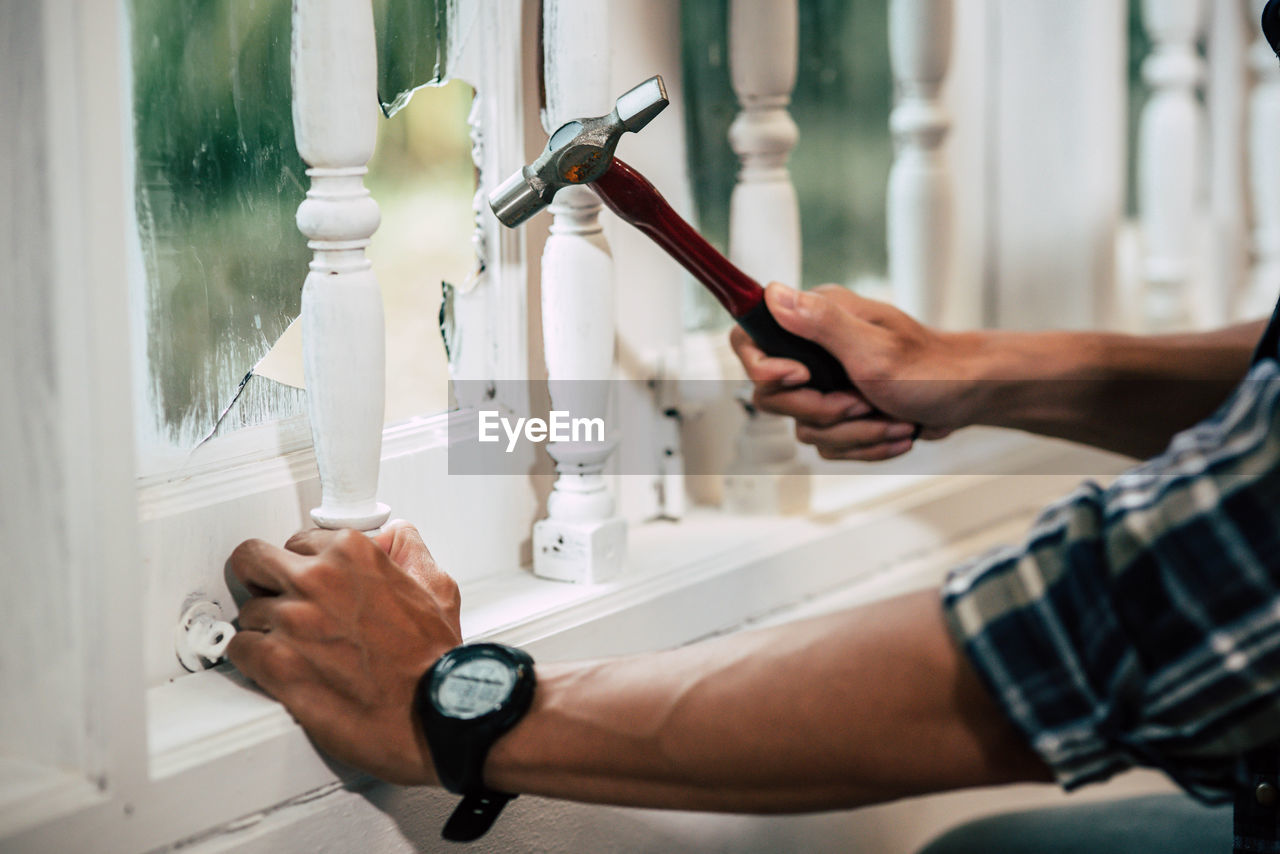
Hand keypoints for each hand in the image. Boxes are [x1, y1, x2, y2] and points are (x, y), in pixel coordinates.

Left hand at [226, 521, 460, 784]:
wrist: (430, 711)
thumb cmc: (432, 660)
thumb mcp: (437, 589)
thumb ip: (410, 552)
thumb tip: (396, 537)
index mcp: (352, 554)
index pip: (297, 541)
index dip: (303, 566)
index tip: (306, 582)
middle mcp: (317, 579)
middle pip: (252, 560)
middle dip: (261, 580)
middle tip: (273, 599)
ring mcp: (292, 620)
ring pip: (248, 612)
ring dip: (264, 628)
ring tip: (293, 648)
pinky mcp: (276, 662)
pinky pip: (238, 649)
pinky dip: (252, 660)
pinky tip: (277, 668)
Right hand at [731, 283, 982, 460]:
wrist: (969, 398)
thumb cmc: (933, 368)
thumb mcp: (873, 348)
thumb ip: (820, 323)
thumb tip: (773, 293)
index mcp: (817, 319)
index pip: (750, 339)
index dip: (764, 367)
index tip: (800, 378)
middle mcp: (815, 348)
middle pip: (773, 396)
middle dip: (822, 412)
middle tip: (859, 404)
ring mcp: (826, 383)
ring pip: (805, 427)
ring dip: (853, 434)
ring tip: (889, 419)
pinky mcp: (839, 412)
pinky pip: (828, 444)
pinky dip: (864, 445)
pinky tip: (892, 430)